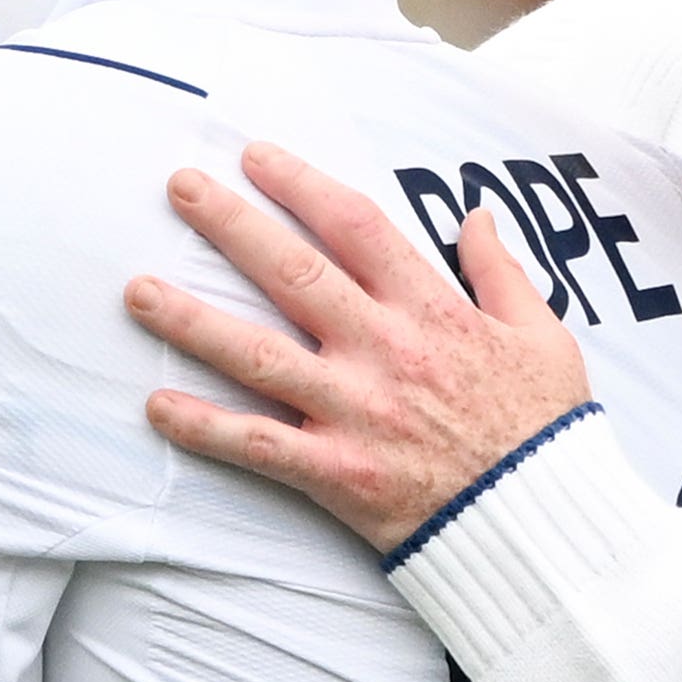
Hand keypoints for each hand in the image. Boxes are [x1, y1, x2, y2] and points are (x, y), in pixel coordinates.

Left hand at [123, 143, 592, 553]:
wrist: (542, 524)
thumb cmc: (544, 429)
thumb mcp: (543, 335)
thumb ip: (501, 272)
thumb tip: (476, 216)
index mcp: (433, 310)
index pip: (356, 227)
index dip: (302, 185)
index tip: (257, 157)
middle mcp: (386, 351)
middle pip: (294, 274)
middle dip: (232, 226)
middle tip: (179, 187)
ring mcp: (357, 412)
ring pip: (259, 356)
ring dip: (192, 321)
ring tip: (137, 291)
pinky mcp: (339, 474)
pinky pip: (260, 447)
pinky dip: (206, 428)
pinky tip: (157, 407)